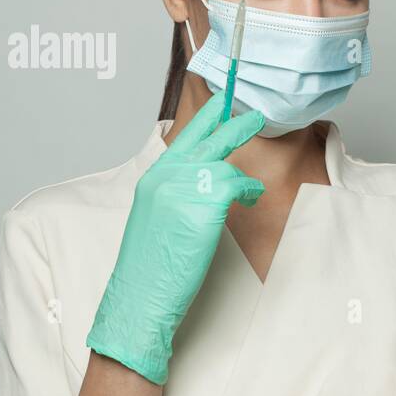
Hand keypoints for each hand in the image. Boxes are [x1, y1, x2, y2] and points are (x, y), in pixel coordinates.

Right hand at [86, 92, 265, 384]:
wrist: (140, 296)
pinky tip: (248, 199)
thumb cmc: (150, 266)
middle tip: (255, 115)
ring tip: (247, 192)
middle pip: (208, 140)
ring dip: (240, 182)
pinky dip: (247, 192)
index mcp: (153, 178)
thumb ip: (177, 192)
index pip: (184, 137)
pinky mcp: (203, 204)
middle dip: (234, 124)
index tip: (221, 99)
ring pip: (225, 167)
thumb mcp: (157, 217)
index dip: (206, 118)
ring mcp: (184, 188)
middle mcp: (166, 177)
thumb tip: (206, 182)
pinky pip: (237, 186)